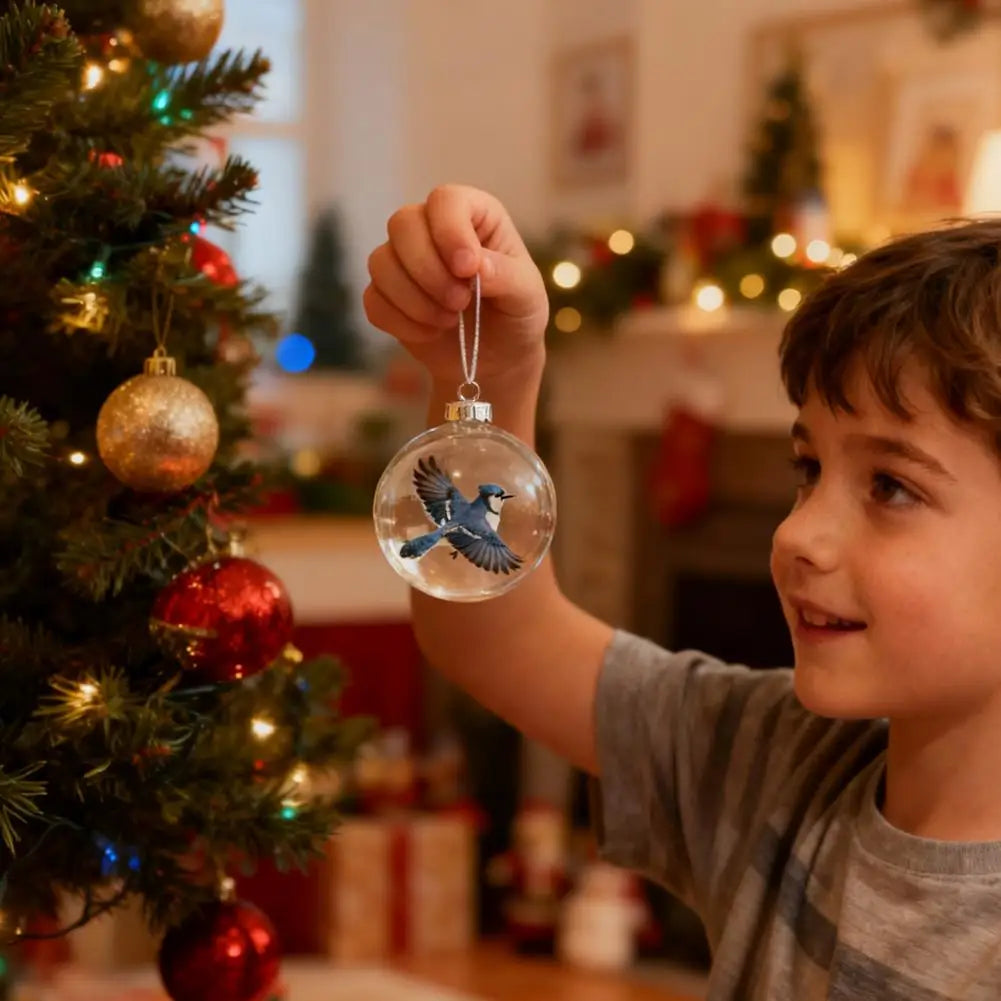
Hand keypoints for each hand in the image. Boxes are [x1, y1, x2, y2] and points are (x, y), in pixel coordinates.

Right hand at [364, 184, 548, 390]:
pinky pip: (374, 300)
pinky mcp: (387, 296)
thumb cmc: (516, 316)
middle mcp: (433, 228)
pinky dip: (402, 322)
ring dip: (414, 299)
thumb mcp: (527, 296)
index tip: (467, 270)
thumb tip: (475, 265)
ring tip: (449, 320)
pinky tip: (431, 333)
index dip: (450, 232)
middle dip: (428, 270)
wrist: (497, 358)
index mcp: (473, 215)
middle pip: (402, 223)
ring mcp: (405, 261)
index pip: (445, 200)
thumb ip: (506, 276)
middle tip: (460, 302)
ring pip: (381, 262)